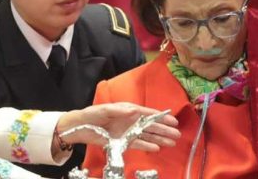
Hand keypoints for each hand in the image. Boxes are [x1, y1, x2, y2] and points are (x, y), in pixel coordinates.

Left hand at [56, 102, 179, 151]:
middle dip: (164, 129)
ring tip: (172, 142)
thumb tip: (133, 109)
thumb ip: (118, 110)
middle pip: (150, 125)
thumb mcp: (103, 110)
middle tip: (177, 134)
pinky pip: (137, 144)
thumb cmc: (91, 115)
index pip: (147, 113)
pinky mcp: (122, 142)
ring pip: (147, 135)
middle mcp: (130, 120)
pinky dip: (147, 146)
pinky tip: (157, 148)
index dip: (160, 117)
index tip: (172, 120)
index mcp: (127, 110)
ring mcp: (127, 131)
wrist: (79, 127)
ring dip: (159, 138)